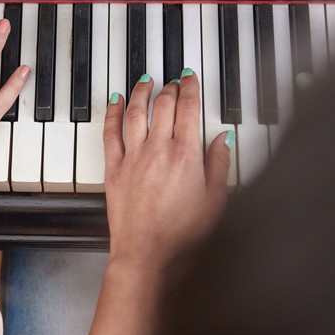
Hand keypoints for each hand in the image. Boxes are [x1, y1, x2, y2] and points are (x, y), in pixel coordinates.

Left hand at [103, 71, 231, 265]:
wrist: (147, 254)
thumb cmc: (183, 235)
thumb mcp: (215, 200)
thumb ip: (218, 164)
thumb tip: (223, 139)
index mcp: (187, 154)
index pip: (188, 108)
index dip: (189, 89)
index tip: (189, 79)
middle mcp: (158, 149)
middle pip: (163, 106)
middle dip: (169, 88)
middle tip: (173, 81)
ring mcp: (133, 157)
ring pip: (136, 112)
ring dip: (142, 92)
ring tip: (146, 80)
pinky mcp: (114, 169)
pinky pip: (111, 133)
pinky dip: (113, 113)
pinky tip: (115, 101)